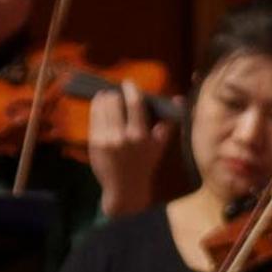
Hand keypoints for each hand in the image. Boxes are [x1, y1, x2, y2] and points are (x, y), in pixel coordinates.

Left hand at [86, 87, 169, 215]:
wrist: (125, 187)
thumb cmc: (144, 164)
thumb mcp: (159, 145)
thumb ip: (168, 122)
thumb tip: (178, 100)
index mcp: (141, 136)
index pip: (134, 103)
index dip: (130, 89)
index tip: (128, 84)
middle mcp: (123, 136)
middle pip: (114, 101)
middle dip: (115, 94)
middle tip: (117, 95)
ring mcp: (106, 139)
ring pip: (101, 105)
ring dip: (104, 98)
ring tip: (108, 99)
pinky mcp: (94, 141)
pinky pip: (94, 115)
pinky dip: (97, 107)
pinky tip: (100, 108)